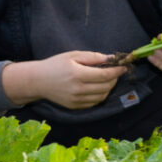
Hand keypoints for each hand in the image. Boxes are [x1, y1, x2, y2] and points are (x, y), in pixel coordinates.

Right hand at [2, 51, 126, 109]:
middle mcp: (78, 89)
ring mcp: (76, 100)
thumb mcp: (73, 55)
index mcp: (77, 74)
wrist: (38, 81)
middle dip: (114, 79)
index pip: (104, 75)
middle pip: (105, 87)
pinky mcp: (75, 107)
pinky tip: (99, 87)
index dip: (116, 71)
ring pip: (102, 96)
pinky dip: (101, 95)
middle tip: (116, 71)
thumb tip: (110, 59)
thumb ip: (93, 57)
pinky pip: (94, 103)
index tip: (123, 66)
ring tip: (108, 79)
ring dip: (109, 88)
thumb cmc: (56, 64)